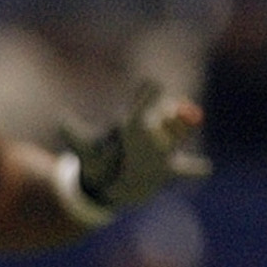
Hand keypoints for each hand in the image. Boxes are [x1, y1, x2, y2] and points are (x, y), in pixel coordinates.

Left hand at [63, 81, 210, 214]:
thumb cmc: (98, 163)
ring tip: (193, 117)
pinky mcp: (167, 170)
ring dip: (183, 128)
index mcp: (131, 127)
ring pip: (176, 137)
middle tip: (175, 105)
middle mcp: (149, 136)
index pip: (140, 108)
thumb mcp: (87, 151)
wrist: (109, 184)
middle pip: (163, 119)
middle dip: (170, 112)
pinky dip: (194, 169)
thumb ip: (77, 135)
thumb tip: (61, 119)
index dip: (146, 96)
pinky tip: (205, 168)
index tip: (152, 82)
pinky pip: (183, 169)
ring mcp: (160, 152)